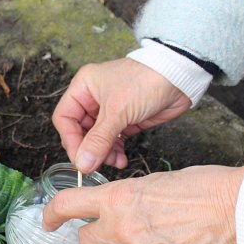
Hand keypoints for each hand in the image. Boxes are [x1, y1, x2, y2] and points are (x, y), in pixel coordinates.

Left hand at [42, 164, 243, 243]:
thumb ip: (128, 201)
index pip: (68, 206)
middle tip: (128, 232)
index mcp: (118, 198)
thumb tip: (118, 214)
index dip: (52, 214)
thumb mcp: (155, 184)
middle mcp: (120, 229)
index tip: (47, 221)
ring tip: (164, 243)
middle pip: (87, 241)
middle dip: (102, 237)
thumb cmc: (205, 190)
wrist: (242, 212)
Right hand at [53, 59, 190, 172]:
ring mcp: (110, 110)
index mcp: (84, 87)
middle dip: (89, 149)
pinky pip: (113, 141)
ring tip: (114, 162)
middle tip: (95, 165)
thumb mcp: (117, 111)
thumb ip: (98, 140)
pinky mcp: (126, 120)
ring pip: (97, 139)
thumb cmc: (146, 81)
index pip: (65, 118)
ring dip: (103, 153)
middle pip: (80, 131)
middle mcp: (93, 98)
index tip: (80, 158)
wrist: (179, 78)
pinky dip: (115, 152)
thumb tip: (82, 163)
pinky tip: (122, 159)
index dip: (70, 139)